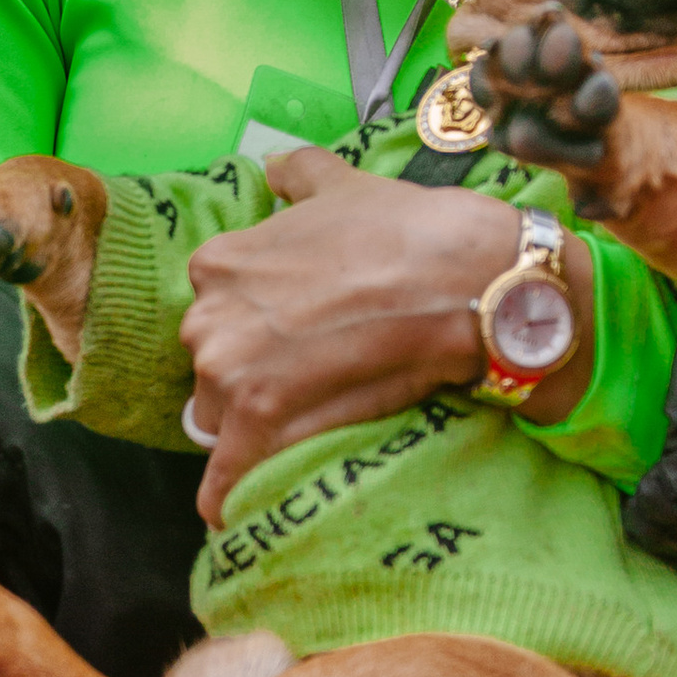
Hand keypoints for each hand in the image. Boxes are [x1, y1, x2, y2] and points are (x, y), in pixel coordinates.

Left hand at [181, 148, 594, 527]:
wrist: (466, 284)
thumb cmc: (409, 234)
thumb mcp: (345, 186)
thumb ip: (299, 175)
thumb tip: (276, 168)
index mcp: (220, 263)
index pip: (216, 315)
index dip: (256, 330)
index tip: (294, 339)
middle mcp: (210, 318)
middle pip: (211, 370)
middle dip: (250, 377)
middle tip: (312, 377)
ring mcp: (230, 375)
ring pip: (218, 423)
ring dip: (250, 431)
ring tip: (307, 427)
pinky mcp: (260, 428)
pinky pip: (223, 484)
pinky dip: (230, 498)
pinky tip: (242, 508)